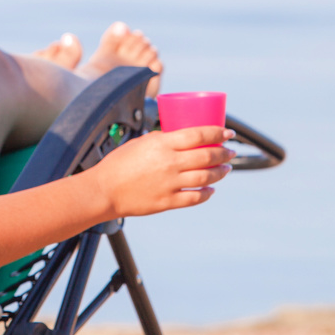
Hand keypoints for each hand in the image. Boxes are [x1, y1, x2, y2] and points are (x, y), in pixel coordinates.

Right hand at [90, 126, 234, 218]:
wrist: (104, 190)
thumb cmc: (118, 164)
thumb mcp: (140, 143)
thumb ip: (162, 140)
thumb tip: (179, 136)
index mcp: (163, 144)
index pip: (199, 135)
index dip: (218, 133)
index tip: (228, 133)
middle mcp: (170, 163)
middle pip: (207, 156)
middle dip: (224, 153)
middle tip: (230, 151)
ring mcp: (170, 183)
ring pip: (206, 177)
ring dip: (220, 172)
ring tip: (226, 169)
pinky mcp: (168, 201)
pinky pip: (195, 197)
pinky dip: (207, 193)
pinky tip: (211, 189)